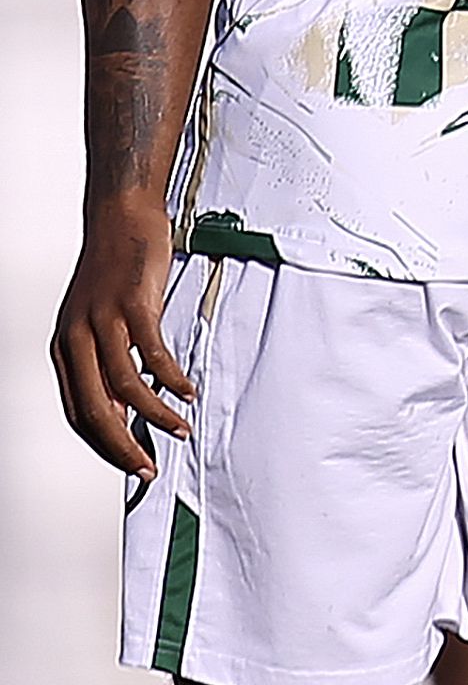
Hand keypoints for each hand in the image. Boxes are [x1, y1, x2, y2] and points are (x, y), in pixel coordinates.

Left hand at [48, 218, 190, 479]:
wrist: (119, 217)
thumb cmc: (113, 269)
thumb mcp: (100, 321)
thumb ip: (106, 361)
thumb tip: (122, 405)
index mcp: (65, 347)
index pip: (78, 412)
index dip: (103, 444)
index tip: (130, 464)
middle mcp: (76, 338)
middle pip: (96, 407)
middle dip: (123, 445)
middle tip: (148, 467)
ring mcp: (103, 321)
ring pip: (124, 385)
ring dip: (155, 413)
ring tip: (179, 427)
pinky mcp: (133, 304)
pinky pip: (151, 353)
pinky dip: (170, 377)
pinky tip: (185, 388)